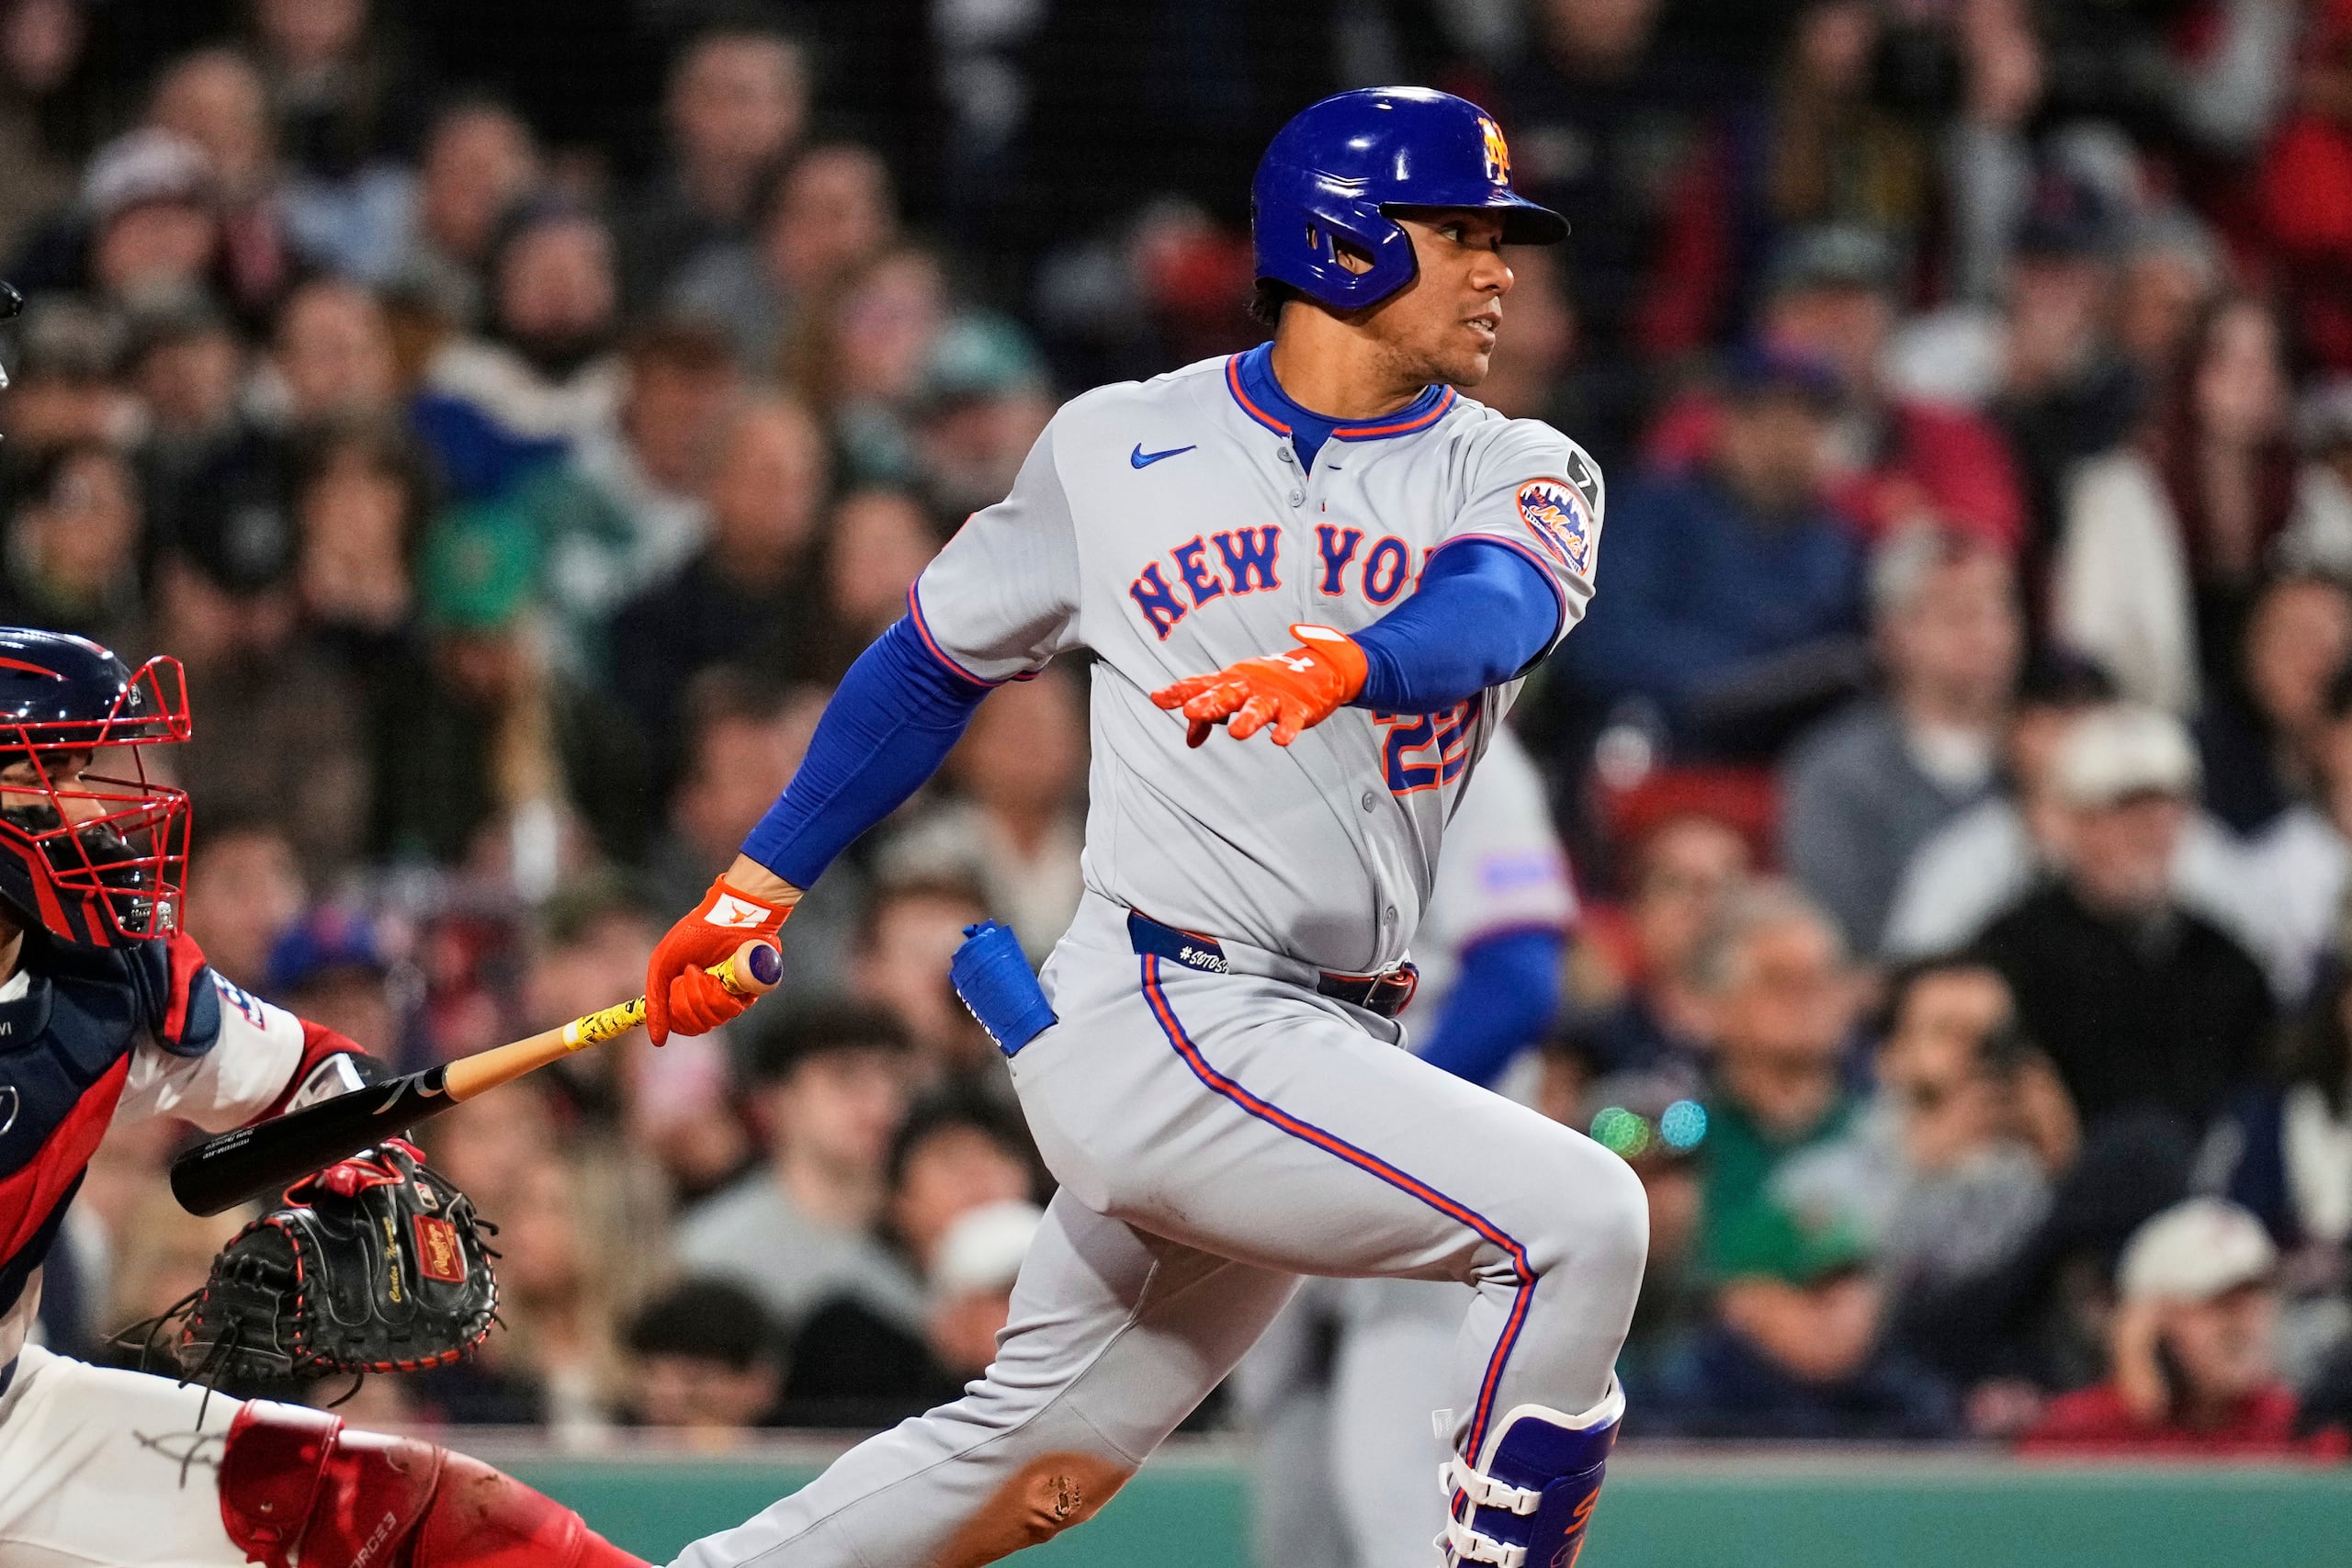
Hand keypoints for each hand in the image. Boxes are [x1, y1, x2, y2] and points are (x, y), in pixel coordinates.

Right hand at [645, 863, 796, 1043]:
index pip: (683, 1025)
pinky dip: (715, 993)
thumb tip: (657, 1040)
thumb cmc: (693, 935)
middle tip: (687, 973)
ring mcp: (732, 998)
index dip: (674, 1017)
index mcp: (692, 995)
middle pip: (695, 1026)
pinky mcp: (750, 994)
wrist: (725, 916)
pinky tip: (716, 974)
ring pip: (711, 1020)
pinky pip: (729, 1010)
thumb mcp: (662, 966)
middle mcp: (713, 1000)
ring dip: (698, 993)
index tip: (671, 993)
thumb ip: (655, 1003)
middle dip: (683, 1000)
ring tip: (700, 969)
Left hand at [1151, 624, 1367, 746]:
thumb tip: (1190, 741)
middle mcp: (1249, 687)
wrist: (1317, 668)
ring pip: (1258, 708)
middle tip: (1190, 711)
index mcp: (1230, 682)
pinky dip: (1287, 730)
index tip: (1157, 699)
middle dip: (1208, 703)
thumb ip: (1208, 718)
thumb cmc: (1265, 683)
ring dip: (1247, 719)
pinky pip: (1292, 721)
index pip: (1200, 686)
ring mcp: (1274, 697)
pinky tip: (1280, 741)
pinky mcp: (1298, 708)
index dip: (1178, 692)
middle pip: (1226, 694)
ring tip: (1236, 733)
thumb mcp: (1235, 695)